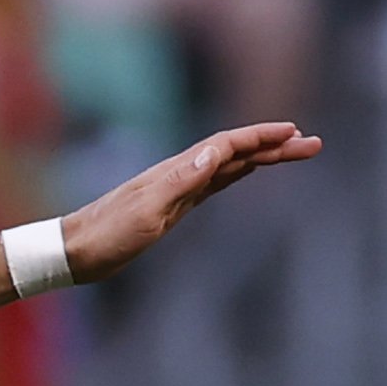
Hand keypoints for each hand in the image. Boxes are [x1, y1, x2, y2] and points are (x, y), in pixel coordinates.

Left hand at [63, 121, 323, 280]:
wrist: (73, 252)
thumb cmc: (106, 236)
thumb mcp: (146, 211)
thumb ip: (181, 182)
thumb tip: (215, 152)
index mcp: (176, 172)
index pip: (226, 145)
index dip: (260, 137)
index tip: (294, 133)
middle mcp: (178, 174)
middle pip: (234, 152)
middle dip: (274, 146)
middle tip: (313, 144)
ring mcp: (175, 189)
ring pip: (227, 165)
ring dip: (261, 157)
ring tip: (294, 152)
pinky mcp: (171, 206)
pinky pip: (212, 183)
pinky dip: (235, 172)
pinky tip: (247, 169)